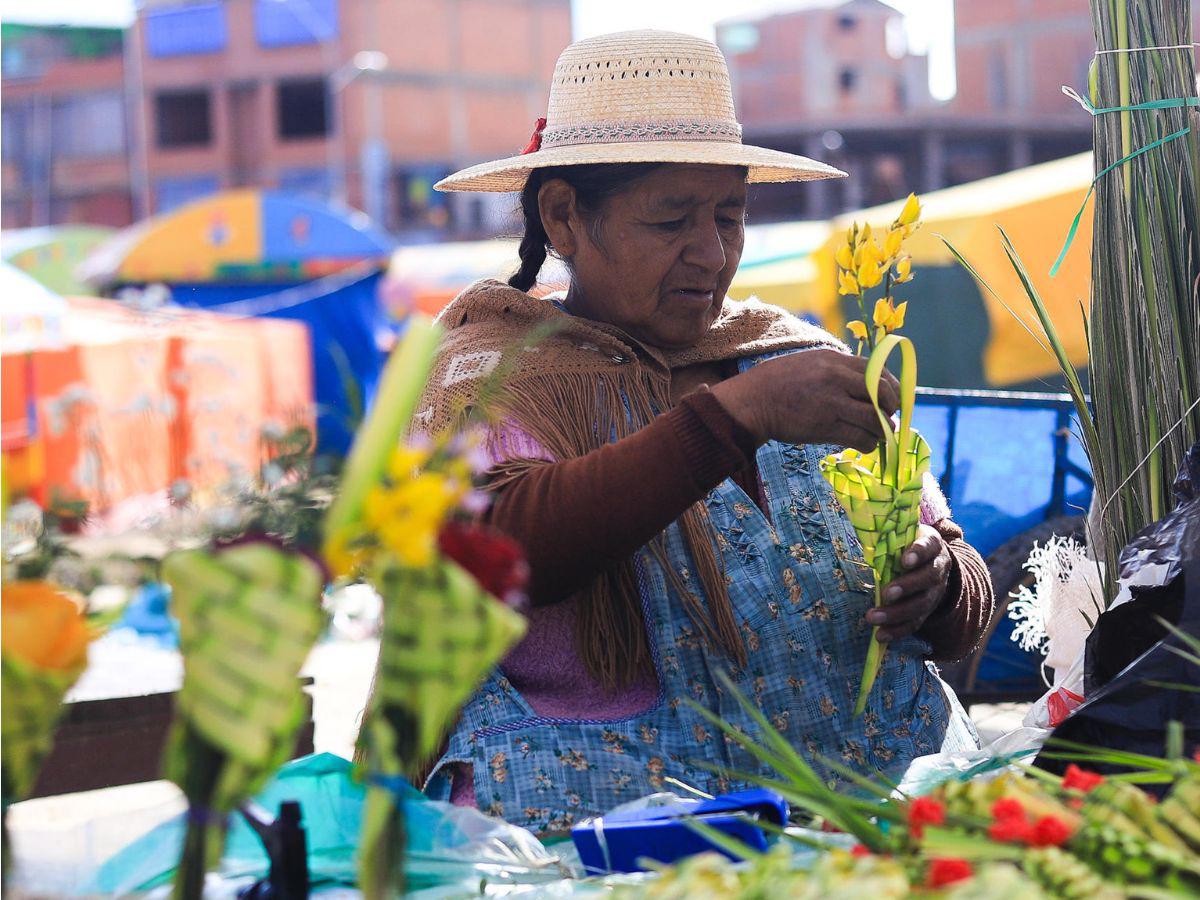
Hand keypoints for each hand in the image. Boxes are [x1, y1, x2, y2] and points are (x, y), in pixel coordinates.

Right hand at [710, 349, 899, 450]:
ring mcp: (831, 402)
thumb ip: (837, 370)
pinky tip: (865, 445)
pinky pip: (860, 438)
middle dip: (890, 410)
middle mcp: (836, 378)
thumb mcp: (809, 363)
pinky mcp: (825, 426)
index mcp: (834, 359)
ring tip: (879, 436)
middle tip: (889, 420)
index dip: (892, 387)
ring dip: (882, 431)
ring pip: (875, 419)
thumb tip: (866, 384)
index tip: (894, 399)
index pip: (877, 370)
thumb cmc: (778, 383)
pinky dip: (869, 444)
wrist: (752, 402)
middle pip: (882, 394)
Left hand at [866, 524, 952, 642]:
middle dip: (907, 587)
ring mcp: (935, 592)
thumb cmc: (908, 544)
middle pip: (928, 579)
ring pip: (921, 605)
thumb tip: (864, 531)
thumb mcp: (903, 535)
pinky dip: (897, 631)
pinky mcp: (927, 611)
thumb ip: (889, 535)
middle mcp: (938, 568)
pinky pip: (915, 623)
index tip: (904, 560)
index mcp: (932, 545)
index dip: (918, 553)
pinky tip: (880, 635)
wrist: (931, 562)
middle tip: (886, 594)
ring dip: (897, 613)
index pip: (929, 546)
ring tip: (873, 618)